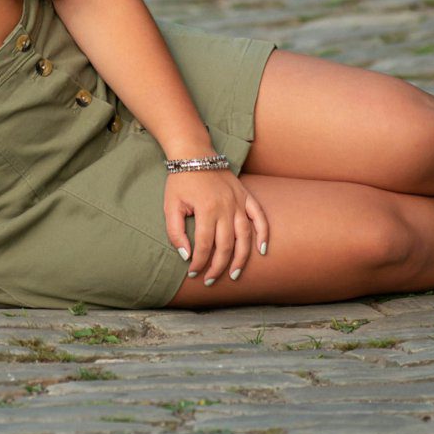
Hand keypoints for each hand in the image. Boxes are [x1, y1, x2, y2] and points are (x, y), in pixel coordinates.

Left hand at [163, 168, 270, 285]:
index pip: (204, 245)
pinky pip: (258, 216)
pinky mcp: (245, 195)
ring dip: (240, 258)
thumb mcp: (170, 206)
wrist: (194, 153)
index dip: (198, 262)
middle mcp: (226, 206)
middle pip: (225, 245)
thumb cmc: (180, 181)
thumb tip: (186, 255)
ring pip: (244, 236)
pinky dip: (263, 233)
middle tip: (210, 280)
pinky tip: (262, 249)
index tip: (193, 273)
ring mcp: (238, 201)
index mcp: (206, 209)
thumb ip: (176, 232)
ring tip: (234, 274)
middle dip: (217, 267)